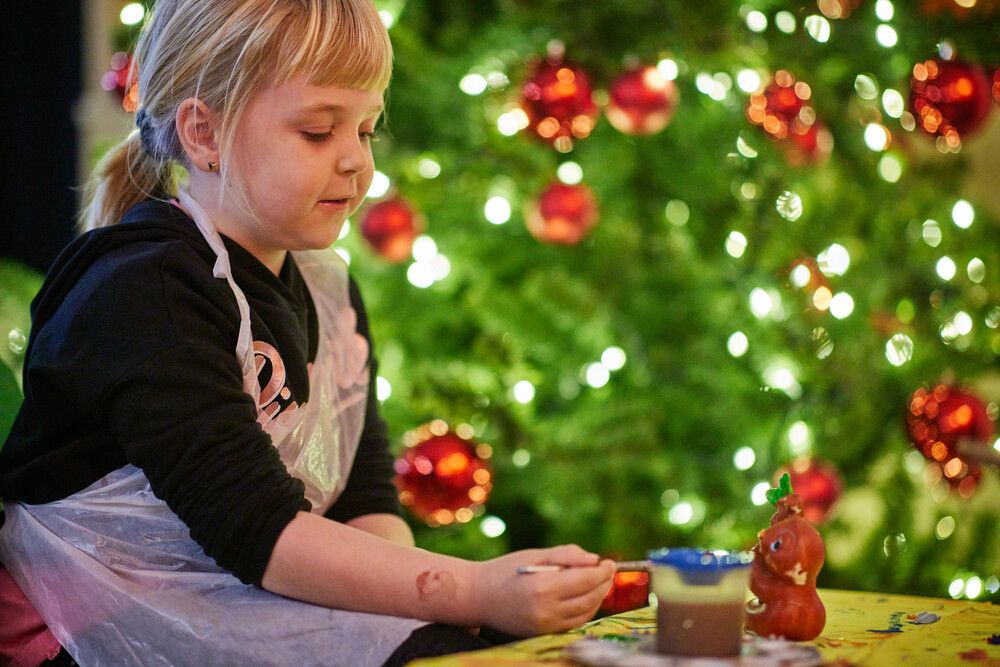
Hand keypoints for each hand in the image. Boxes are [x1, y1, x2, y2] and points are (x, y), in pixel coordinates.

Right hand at [473, 544, 614, 636]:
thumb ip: (566, 555)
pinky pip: (574, 622)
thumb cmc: (505, 570)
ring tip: (598, 582)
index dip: (603, 571)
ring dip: (597, 597)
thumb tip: (595, 560)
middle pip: (590, 598)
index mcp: (543, 587)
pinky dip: (585, 609)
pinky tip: (584, 596)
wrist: (478, 597)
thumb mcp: (535, 556)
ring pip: (586, 613)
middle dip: (603, 583)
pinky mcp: (544, 634)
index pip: (586, 580)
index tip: (610, 562)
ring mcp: (546, 626)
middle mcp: (546, 610)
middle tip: (607, 571)